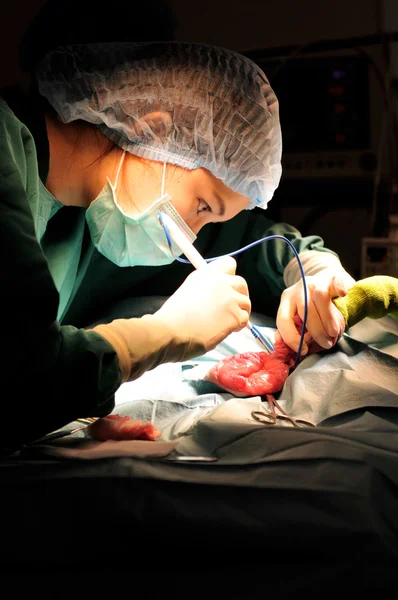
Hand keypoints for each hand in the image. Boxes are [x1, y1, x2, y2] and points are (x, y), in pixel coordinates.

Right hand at [92, 255, 250, 382]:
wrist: (170, 331)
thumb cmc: (173, 317)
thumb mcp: (188, 290)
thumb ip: (205, 289)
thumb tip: (214, 297)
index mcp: (206, 273)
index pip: (229, 264)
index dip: (230, 276)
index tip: (226, 287)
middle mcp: (220, 281)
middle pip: (241, 283)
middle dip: (239, 295)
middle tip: (231, 307)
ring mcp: (229, 298)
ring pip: (246, 302)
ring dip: (240, 311)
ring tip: (227, 322)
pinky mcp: (235, 315)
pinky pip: (245, 318)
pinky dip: (238, 325)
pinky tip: (228, 330)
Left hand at [275, 269, 354, 354]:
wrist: (324, 285)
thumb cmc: (310, 308)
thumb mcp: (296, 317)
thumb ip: (290, 331)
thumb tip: (284, 344)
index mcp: (287, 299)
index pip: (283, 319)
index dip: (291, 337)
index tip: (303, 350)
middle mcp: (299, 289)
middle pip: (305, 309)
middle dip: (316, 331)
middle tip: (326, 344)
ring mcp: (316, 282)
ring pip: (320, 296)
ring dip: (328, 318)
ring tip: (333, 333)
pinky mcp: (332, 279)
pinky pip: (335, 280)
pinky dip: (339, 287)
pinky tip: (343, 294)